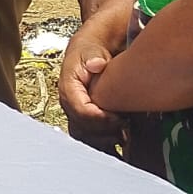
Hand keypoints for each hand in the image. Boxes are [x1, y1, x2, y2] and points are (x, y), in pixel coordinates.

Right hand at [59, 30, 124, 152]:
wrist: (88, 52)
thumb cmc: (90, 51)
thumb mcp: (91, 48)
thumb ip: (93, 56)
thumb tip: (96, 64)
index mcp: (67, 88)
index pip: (81, 111)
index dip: (101, 119)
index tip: (120, 118)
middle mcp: (69, 105)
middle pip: (82, 129)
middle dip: (104, 132)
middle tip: (125, 128)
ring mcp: (75, 114)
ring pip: (85, 138)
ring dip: (104, 141)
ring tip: (124, 136)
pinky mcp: (84, 120)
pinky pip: (91, 139)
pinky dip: (106, 145)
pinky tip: (122, 144)